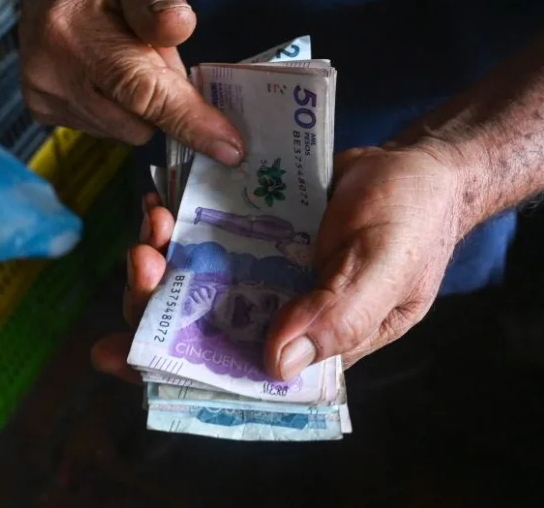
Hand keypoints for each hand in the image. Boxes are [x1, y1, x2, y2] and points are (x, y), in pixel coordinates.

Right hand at [18, 0, 243, 164]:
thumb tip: (180, 25)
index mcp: (73, 30)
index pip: (141, 91)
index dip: (189, 120)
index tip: (230, 147)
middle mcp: (51, 72)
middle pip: (138, 121)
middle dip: (164, 97)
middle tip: (156, 51)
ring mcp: (42, 96)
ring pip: (124, 130)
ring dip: (140, 102)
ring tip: (125, 55)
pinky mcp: (42, 110)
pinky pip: (106, 128)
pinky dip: (119, 106)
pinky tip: (106, 70)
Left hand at [90, 146, 468, 382]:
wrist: (419, 165)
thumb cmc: (415, 222)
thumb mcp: (386, 268)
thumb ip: (339, 317)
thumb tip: (274, 364)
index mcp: (312, 346)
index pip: (234, 377)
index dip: (175, 372)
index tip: (124, 353)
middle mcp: (279, 316)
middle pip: (198, 328)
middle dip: (156, 301)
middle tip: (144, 258)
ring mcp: (263, 274)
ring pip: (194, 281)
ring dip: (162, 258)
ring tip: (153, 221)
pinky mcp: (256, 235)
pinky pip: (208, 236)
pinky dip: (180, 224)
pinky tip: (161, 202)